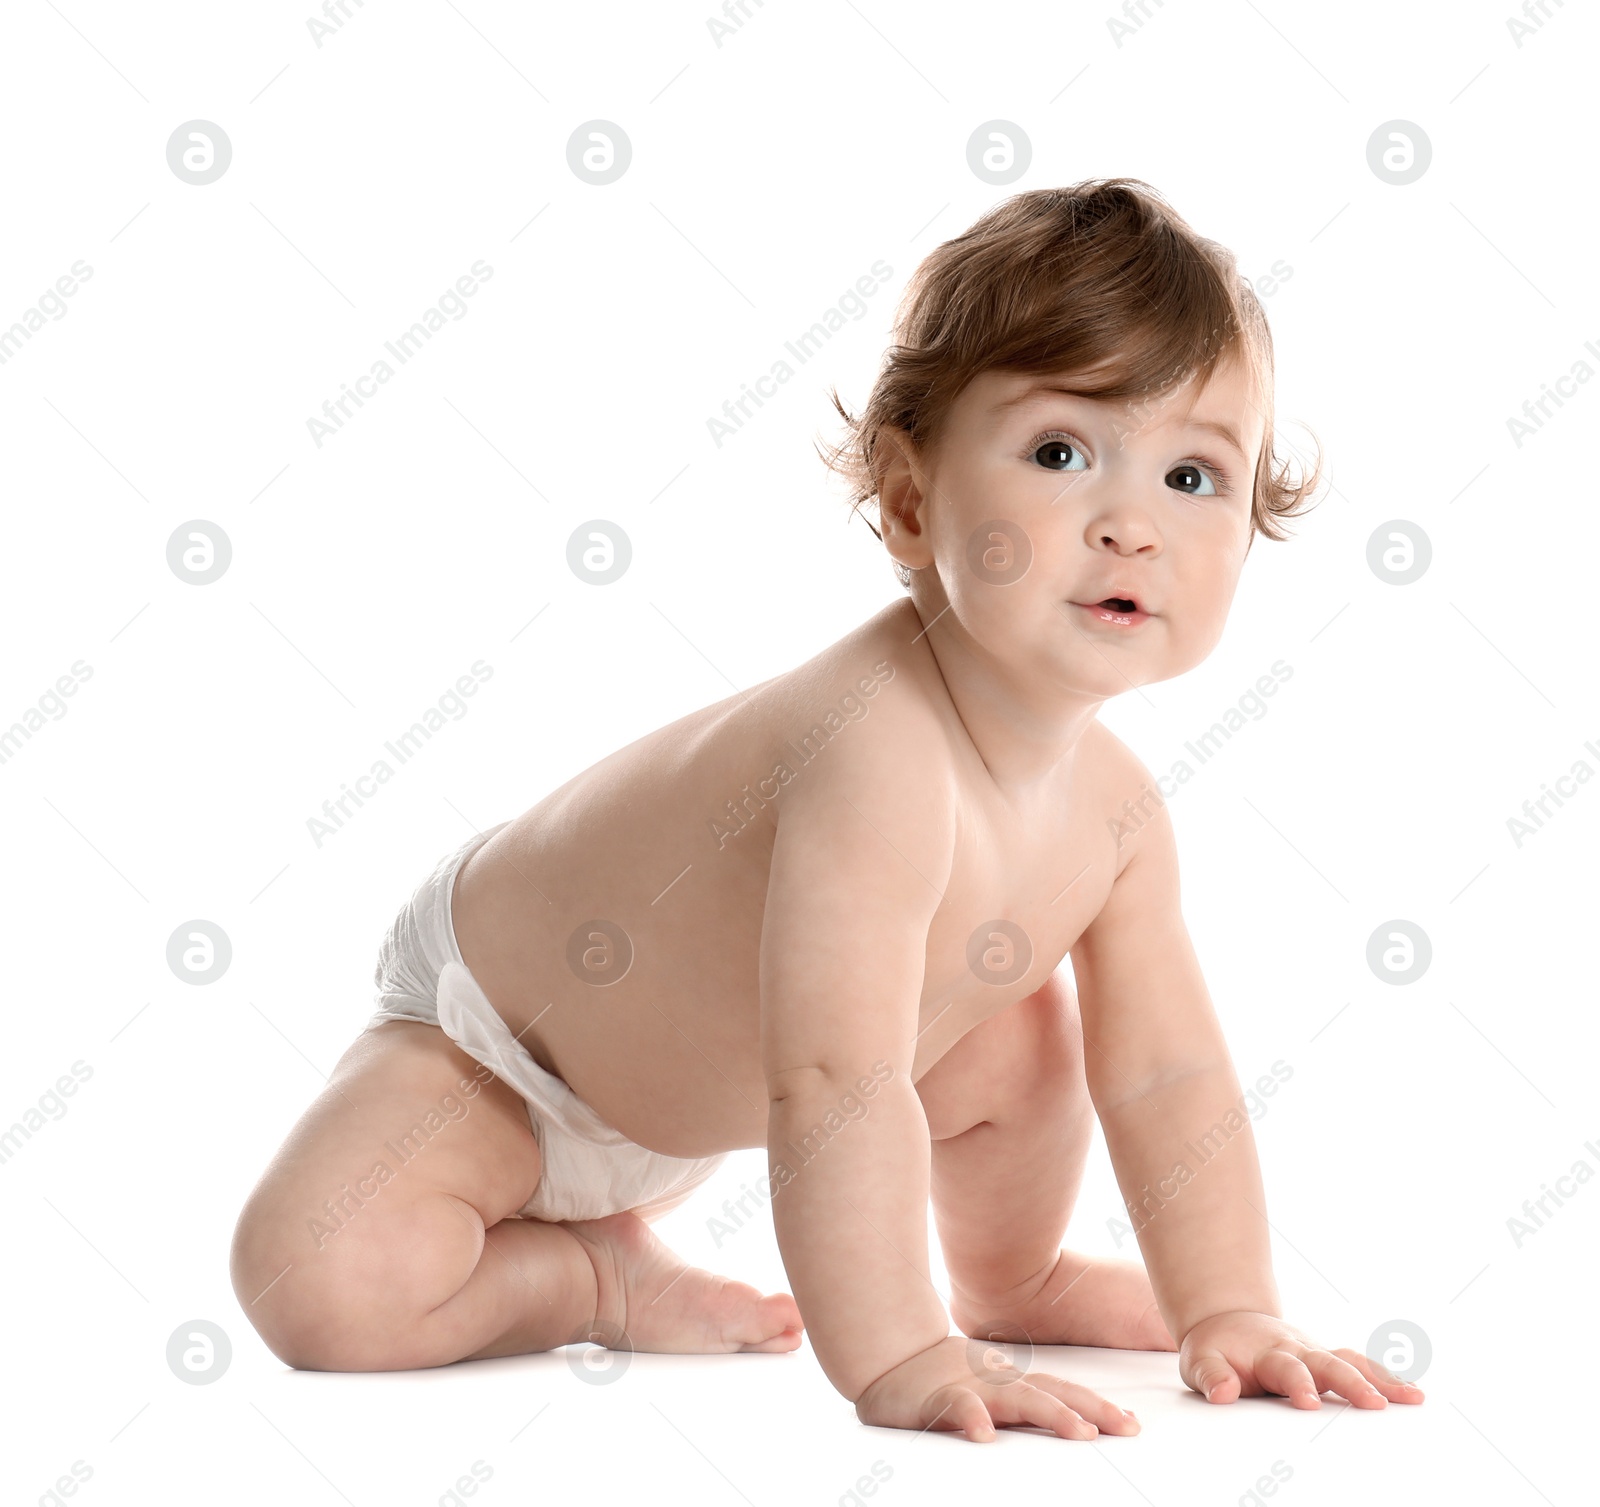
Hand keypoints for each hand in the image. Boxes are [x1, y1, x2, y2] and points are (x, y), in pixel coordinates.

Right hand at [854, 1334, 1139, 1441]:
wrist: (886, 1354)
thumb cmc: (937, 1378)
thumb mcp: (984, 1390)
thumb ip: (1017, 1401)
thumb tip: (1064, 1420)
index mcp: (1009, 1381)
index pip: (1061, 1390)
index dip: (1096, 1404)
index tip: (1131, 1422)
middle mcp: (996, 1380)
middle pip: (1052, 1392)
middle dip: (1092, 1409)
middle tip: (1126, 1428)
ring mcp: (968, 1386)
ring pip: (1015, 1398)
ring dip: (1050, 1414)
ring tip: (1080, 1432)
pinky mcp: (935, 1398)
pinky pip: (956, 1408)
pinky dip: (971, 1419)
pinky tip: (985, 1437)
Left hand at [1180, 1312, 1424, 1408]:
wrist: (1228, 1321)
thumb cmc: (1216, 1348)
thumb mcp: (1199, 1359)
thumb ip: (1211, 1376)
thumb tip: (1223, 1394)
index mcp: (1267, 1352)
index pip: (1287, 1368)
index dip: (1298, 1384)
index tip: (1309, 1402)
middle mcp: (1298, 1349)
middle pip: (1329, 1363)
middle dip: (1352, 1384)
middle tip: (1375, 1403)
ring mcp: (1317, 1353)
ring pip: (1352, 1362)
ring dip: (1382, 1379)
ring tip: (1413, 1398)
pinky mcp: (1329, 1359)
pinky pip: (1361, 1365)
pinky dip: (1386, 1377)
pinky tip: (1413, 1393)